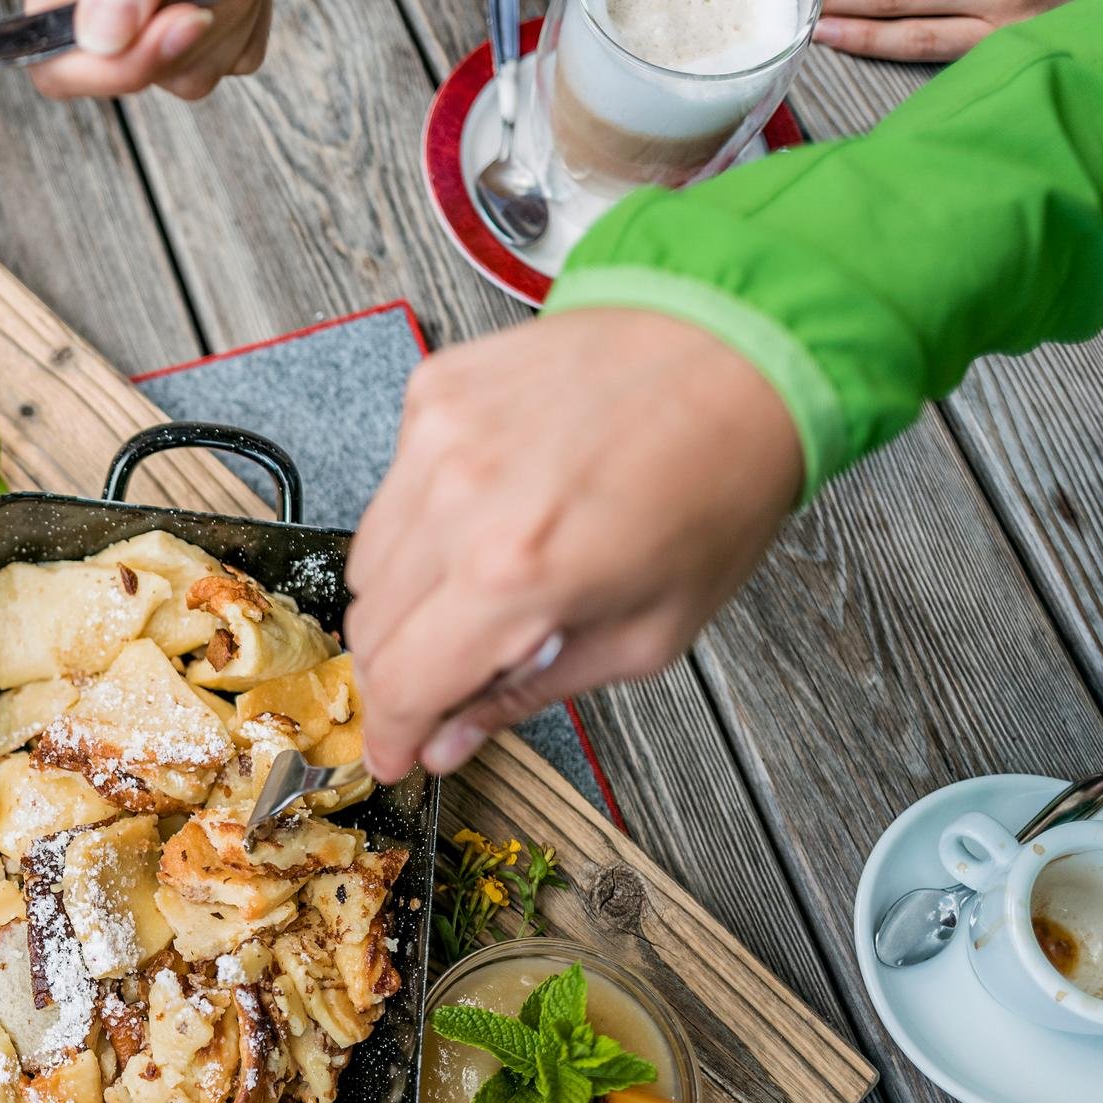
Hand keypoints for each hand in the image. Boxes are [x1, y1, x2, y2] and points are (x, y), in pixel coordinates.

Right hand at [23, 0, 330, 100]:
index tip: (183, 18)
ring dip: (231, 9)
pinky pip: (230, 59)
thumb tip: (101, 37)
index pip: (55, 55)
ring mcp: (153, 12)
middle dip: (190, 21)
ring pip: (186, 74)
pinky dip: (253, 13)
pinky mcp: (204, 24)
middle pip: (126, 71)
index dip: (114, 64)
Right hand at [344, 309, 803, 779]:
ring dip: (406, 597)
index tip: (394, 753)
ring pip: (367, 559)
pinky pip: (393, 486)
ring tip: (480, 587)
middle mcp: (456, 501)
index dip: (391, 734)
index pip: (401, 683)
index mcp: (512, 574)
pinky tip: (490, 507)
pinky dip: (424, 518)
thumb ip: (529, 692)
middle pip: (368, 625)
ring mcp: (434, 439)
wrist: (736, 349)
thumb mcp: (646, 634)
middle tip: (450, 675)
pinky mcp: (433, 393)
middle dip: (402, 670)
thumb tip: (447, 740)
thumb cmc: (714, 487)